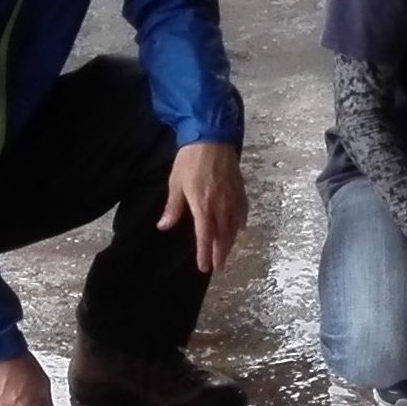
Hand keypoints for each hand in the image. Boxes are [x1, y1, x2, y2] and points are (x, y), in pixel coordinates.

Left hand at [159, 140, 247, 273]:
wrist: (212, 138)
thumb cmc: (190, 160)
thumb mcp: (176, 183)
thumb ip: (173, 207)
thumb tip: (163, 226)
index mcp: (203, 206)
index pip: (204, 236)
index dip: (204, 253)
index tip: (204, 267)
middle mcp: (221, 207)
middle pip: (222, 236)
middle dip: (220, 253)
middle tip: (218, 266)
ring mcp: (233, 199)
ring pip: (234, 228)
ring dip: (230, 242)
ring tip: (226, 252)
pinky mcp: (241, 191)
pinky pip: (243, 213)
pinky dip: (241, 224)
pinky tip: (240, 229)